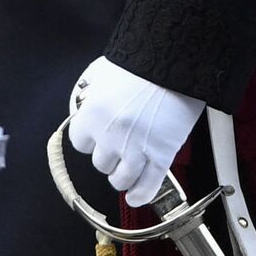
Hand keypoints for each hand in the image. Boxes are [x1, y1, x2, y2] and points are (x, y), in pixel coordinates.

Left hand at [66, 55, 204, 206]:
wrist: (175, 60)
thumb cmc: (143, 62)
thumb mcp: (106, 74)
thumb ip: (95, 96)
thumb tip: (89, 106)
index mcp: (93, 114)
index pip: (80, 143)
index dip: (90, 140)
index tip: (97, 137)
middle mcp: (110, 136)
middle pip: (100, 163)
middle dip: (109, 156)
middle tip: (119, 147)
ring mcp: (136, 149)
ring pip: (120, 180)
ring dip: (123, 176)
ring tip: (129, 168)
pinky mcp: (161, 156)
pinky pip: (147, 187)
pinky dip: (141, 195)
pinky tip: (137, 196)